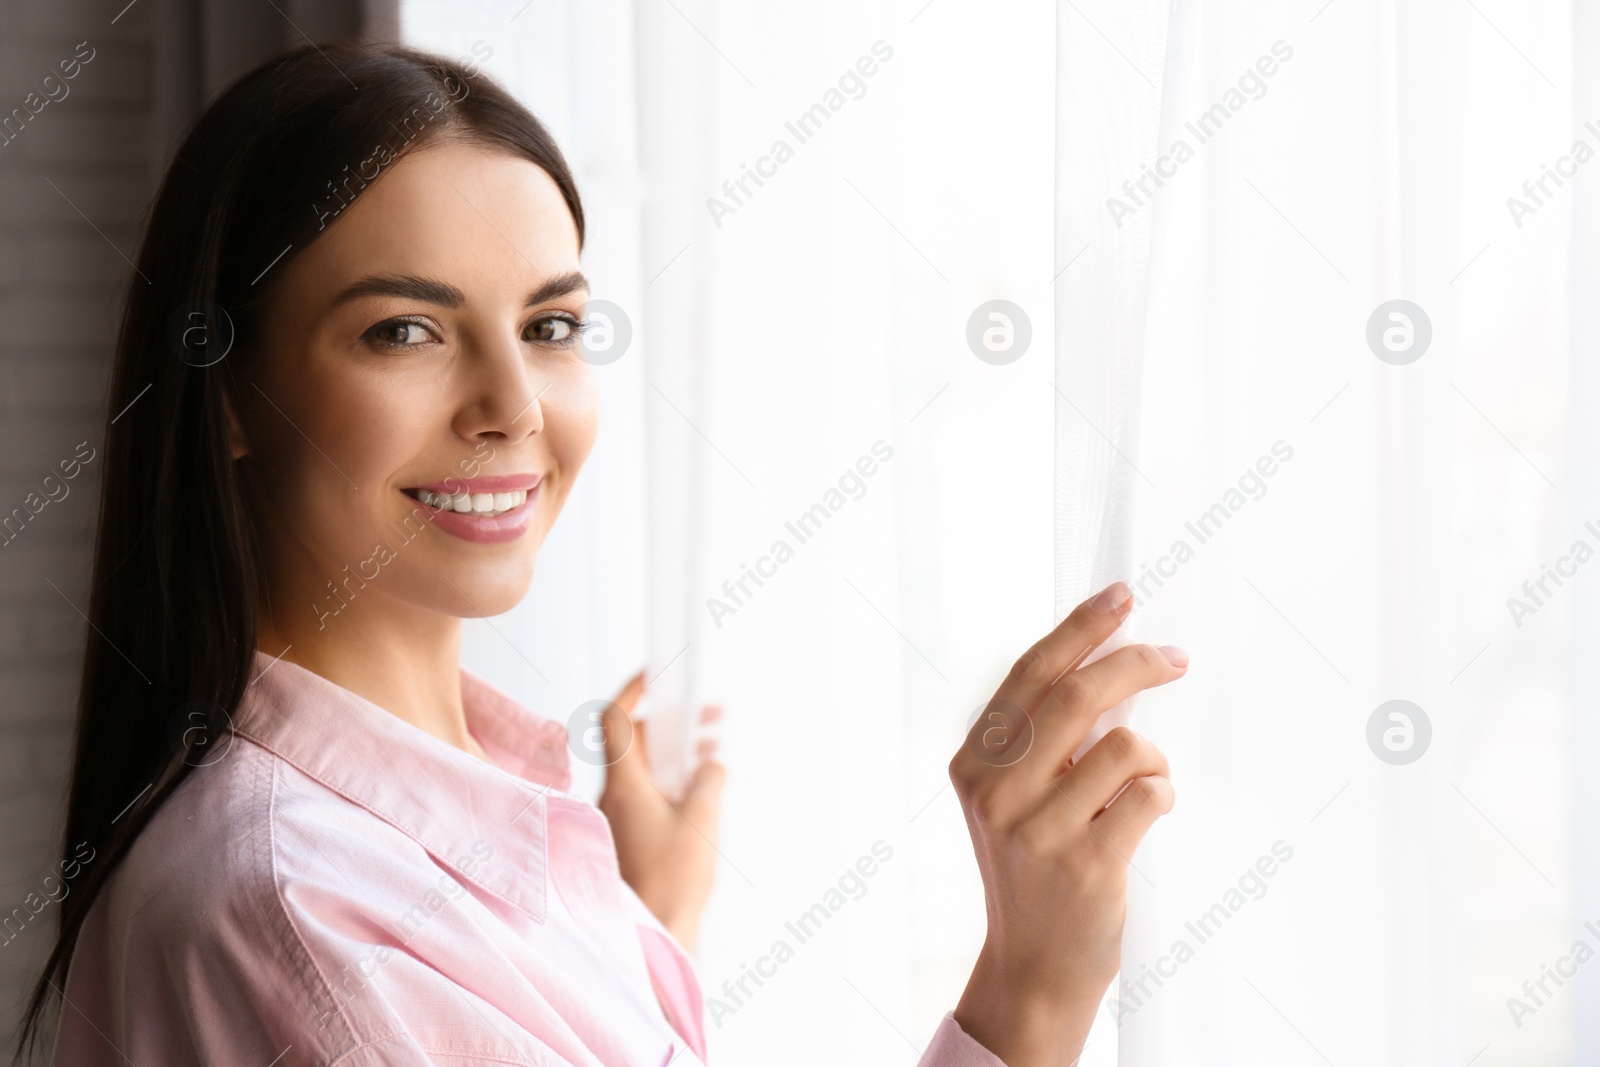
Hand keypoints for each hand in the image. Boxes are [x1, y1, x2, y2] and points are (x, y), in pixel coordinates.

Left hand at [595, 670, 724, 950]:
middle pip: (636, 741)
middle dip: (674, 722)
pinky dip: (672, 782)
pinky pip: (647, 796)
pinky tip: (701, 790)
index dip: (635, 689)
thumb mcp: (703, 820)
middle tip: (710, 715)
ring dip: (677, 753)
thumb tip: (711, 766)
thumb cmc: (671, 881)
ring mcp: (617, 819)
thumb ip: (709, 781)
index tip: (660, 674)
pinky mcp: (627, 839)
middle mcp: (612, 797)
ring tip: (713, 752)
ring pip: (644, 769)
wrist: (651, 939)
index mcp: (622, 785)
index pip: (616, 719)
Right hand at [949, 581, 1186, 1065]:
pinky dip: (1162, 796)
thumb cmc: (1033, 868)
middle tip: (1174, 658)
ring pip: (1127, 747)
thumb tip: (1109, 664)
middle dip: (1137, 662)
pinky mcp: (1088, 865)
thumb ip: (1040, 739)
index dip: (1080, 628)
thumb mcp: (1011, 798)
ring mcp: (1040, 831)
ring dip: (1153, 758)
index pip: (1031, 674)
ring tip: (1145, 784)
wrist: (1032, 966)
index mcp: (974, 764)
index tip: (1122, 597)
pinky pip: (1151, 796)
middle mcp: (998, 792)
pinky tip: (1144, 819)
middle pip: (1080, 695)